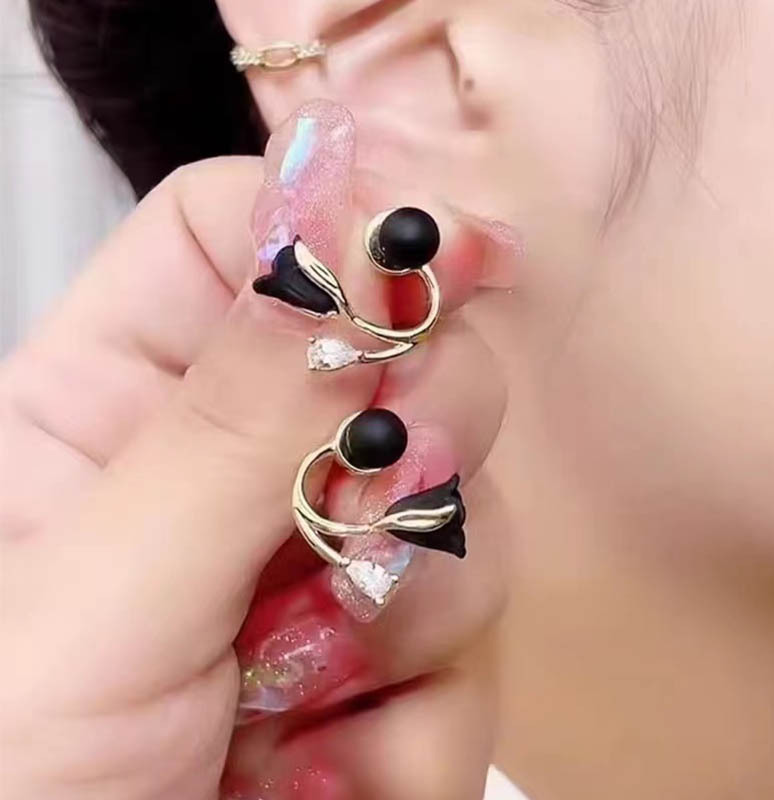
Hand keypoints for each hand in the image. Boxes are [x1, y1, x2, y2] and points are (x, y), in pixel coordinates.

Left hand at [1, 102, 511, 798]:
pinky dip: (415, 722)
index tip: (438, 249)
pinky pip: (473, 646)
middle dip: (420, 425)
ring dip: (410, 602)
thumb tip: (360, 242)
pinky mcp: (385, 663)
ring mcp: (322, 564)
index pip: (240, 238)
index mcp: (116, 408)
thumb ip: (233, 419)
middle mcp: (233, 470)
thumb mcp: (95, 598)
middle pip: (390, 357)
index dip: (336, 223)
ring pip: (457, 506)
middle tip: (386, 488)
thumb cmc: (8, 788)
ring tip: (308, 695)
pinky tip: (327, 771)